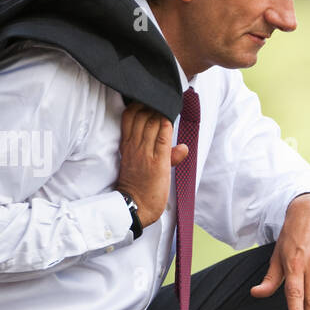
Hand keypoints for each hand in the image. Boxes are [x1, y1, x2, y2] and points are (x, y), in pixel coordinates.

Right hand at [116, 102, 188, 227]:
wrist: (135, 206)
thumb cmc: (138, 188)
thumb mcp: (141, 166)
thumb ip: (162, 153)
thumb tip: (182, 147)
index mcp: (127, 146)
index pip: (129, 117)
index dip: (139, 105)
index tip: (149, 102)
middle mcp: (134, 147)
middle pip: (141, 116)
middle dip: (152, 106)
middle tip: (161, 104)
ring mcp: (145, 153)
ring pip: (151, 123)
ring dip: (161, 113)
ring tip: (167, 110)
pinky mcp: (157, 162)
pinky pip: (162, 138)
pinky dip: (166, 126)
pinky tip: (170, 121)